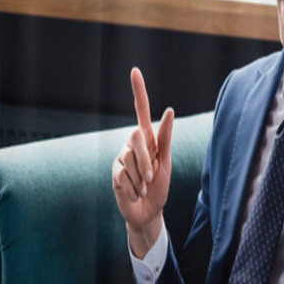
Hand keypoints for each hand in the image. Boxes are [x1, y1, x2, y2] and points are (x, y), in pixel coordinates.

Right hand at [111, 67, 173, 257]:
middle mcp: (132, 145)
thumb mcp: (167, 163)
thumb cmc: (160, 187)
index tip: (135, 71)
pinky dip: (132, 187)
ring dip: (141, 178)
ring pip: (129, 159)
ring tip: (144, 188)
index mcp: (148, 141)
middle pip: (135, 138)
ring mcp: (121, 158)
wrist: (148, 212)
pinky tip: (134, 193)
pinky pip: (122, 174)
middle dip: (147, 162)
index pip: (141, 112)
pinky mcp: (114, 173)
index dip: (139, 92)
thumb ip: (165, 138)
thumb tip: (169, 110)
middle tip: (152, 179)